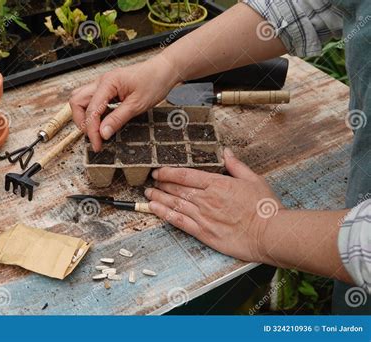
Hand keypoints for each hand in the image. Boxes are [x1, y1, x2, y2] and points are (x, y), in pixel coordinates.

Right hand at [69, 55, 178, 150]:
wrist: (165, 69)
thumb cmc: (154, 82)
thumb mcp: (137, 105)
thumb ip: (118, 119)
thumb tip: (103, 134)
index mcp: (108, 83)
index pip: (91, 110)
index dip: (92, 130)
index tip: (97, 144)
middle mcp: (101, 81)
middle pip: (77, 102)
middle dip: (82, 122)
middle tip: (94, 138)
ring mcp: (103, 84)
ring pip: (82, 100)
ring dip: (85, 116)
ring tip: (97, 131)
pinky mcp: (108, 88)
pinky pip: (93, 100)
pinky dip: (94, 112)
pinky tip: (104, 122)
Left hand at [144, 148, 283, 261]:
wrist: (271, 234)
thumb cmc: (264, 208)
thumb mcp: (254, 180)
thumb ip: (236, 165)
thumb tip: (226, 152)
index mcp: (218, 184)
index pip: (185, 175)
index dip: (168, 172)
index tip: (158, 171)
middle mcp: (206, 199)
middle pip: (177, 189)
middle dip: (161, 184)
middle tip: (151, 182)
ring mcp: (203, 216)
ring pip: (174, 204)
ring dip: (158, 198)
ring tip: (148, 194)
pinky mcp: (204, 233)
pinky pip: (179, 222)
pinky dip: (165, 214)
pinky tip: (154, 210)